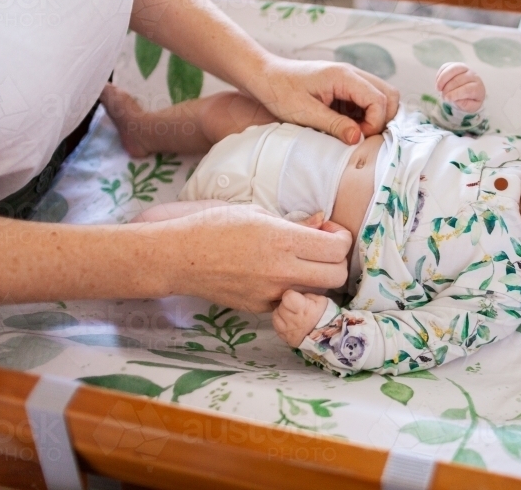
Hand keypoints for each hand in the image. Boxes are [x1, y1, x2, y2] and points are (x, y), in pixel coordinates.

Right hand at [155, 206, 350, 311]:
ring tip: (301, 262)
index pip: (337, 249)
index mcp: (283, 241)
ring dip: (318, 278)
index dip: (341, 238)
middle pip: (337, 276)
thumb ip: (295, 223)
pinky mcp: (260, 308)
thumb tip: (320, 221)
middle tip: (322, 249)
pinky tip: (277, 274)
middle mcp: (281, 270)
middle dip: (337, 261)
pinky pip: (290, 300)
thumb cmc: (215, 226)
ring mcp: (271, 293)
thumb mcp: (257, 213)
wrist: (179, 257)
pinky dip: (293, 289)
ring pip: (318, 292)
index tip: (329, 231)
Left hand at [249, 57, 398, 144]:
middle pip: (389, 95)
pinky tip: (347, 126)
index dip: (375, 123)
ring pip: (382, 97)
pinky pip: (367, 101)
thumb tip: (358, 139)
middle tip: (362, 135)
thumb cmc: (280, 91)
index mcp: (344, 76)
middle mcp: (352, 74)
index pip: (379, 100)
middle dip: (383, 119)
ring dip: (375, 117)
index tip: (357, 138)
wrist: (264, 77)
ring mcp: (350, 80)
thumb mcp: (305, 113)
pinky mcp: (345, 88)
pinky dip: (365, 116)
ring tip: (355, 132)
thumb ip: (334, 125)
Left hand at [272, 290, 329, 346]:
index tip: (294, 296)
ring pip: (275, 315)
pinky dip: (280, 321)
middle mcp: (294, 321)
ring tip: (289, 313)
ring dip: (281, 312)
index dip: (290, 294)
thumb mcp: (320, 300)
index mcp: (304, 309)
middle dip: (286, 303)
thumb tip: (296, 293)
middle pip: (281, 305)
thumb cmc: (323, 315)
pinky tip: (287, 321)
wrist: (324, 335)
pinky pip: (275, 326)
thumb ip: (306, 295)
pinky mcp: (284, 337)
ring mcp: (288, 331)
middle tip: (293, 306)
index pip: (288, 297)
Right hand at [436, 62, 484, 112]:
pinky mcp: (456, 65)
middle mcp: (473, 76)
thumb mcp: (471, 107)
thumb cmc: (470, 99)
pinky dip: (440, 74)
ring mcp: (465, 68)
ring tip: (438, 88)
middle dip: (448, 88)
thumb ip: (465, 105)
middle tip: (443, 97)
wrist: (471, 91)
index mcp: (478, 87)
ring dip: (442, 79)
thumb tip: (455, 99)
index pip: (467, 89)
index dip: (456, 94)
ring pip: (453, 69)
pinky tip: (438, 82)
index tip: (447, 99)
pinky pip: (447, 66)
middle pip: (459, 80)